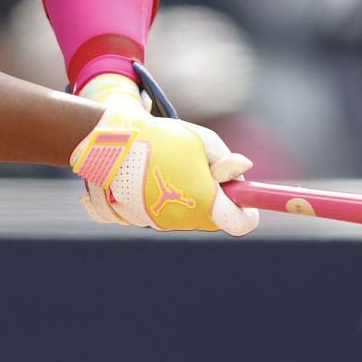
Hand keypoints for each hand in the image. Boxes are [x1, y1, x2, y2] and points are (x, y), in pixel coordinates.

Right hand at [68, 95, 258, 235]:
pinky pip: (170, 210)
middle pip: (216, 214)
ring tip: (173, 163)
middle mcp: (186, 220)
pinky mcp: (144, 220)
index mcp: (206, 203)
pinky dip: (171, 195)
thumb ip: (228, 160)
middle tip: (201, 164)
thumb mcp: (204, 141)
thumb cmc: (162, 140)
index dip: (249, 207)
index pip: (243, 222)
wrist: (112, 145)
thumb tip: (243, 170)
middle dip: (216, 192)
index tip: (243, 192)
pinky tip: (156, 171)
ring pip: (193, 211)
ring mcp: (163, 222)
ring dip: (193, 192)